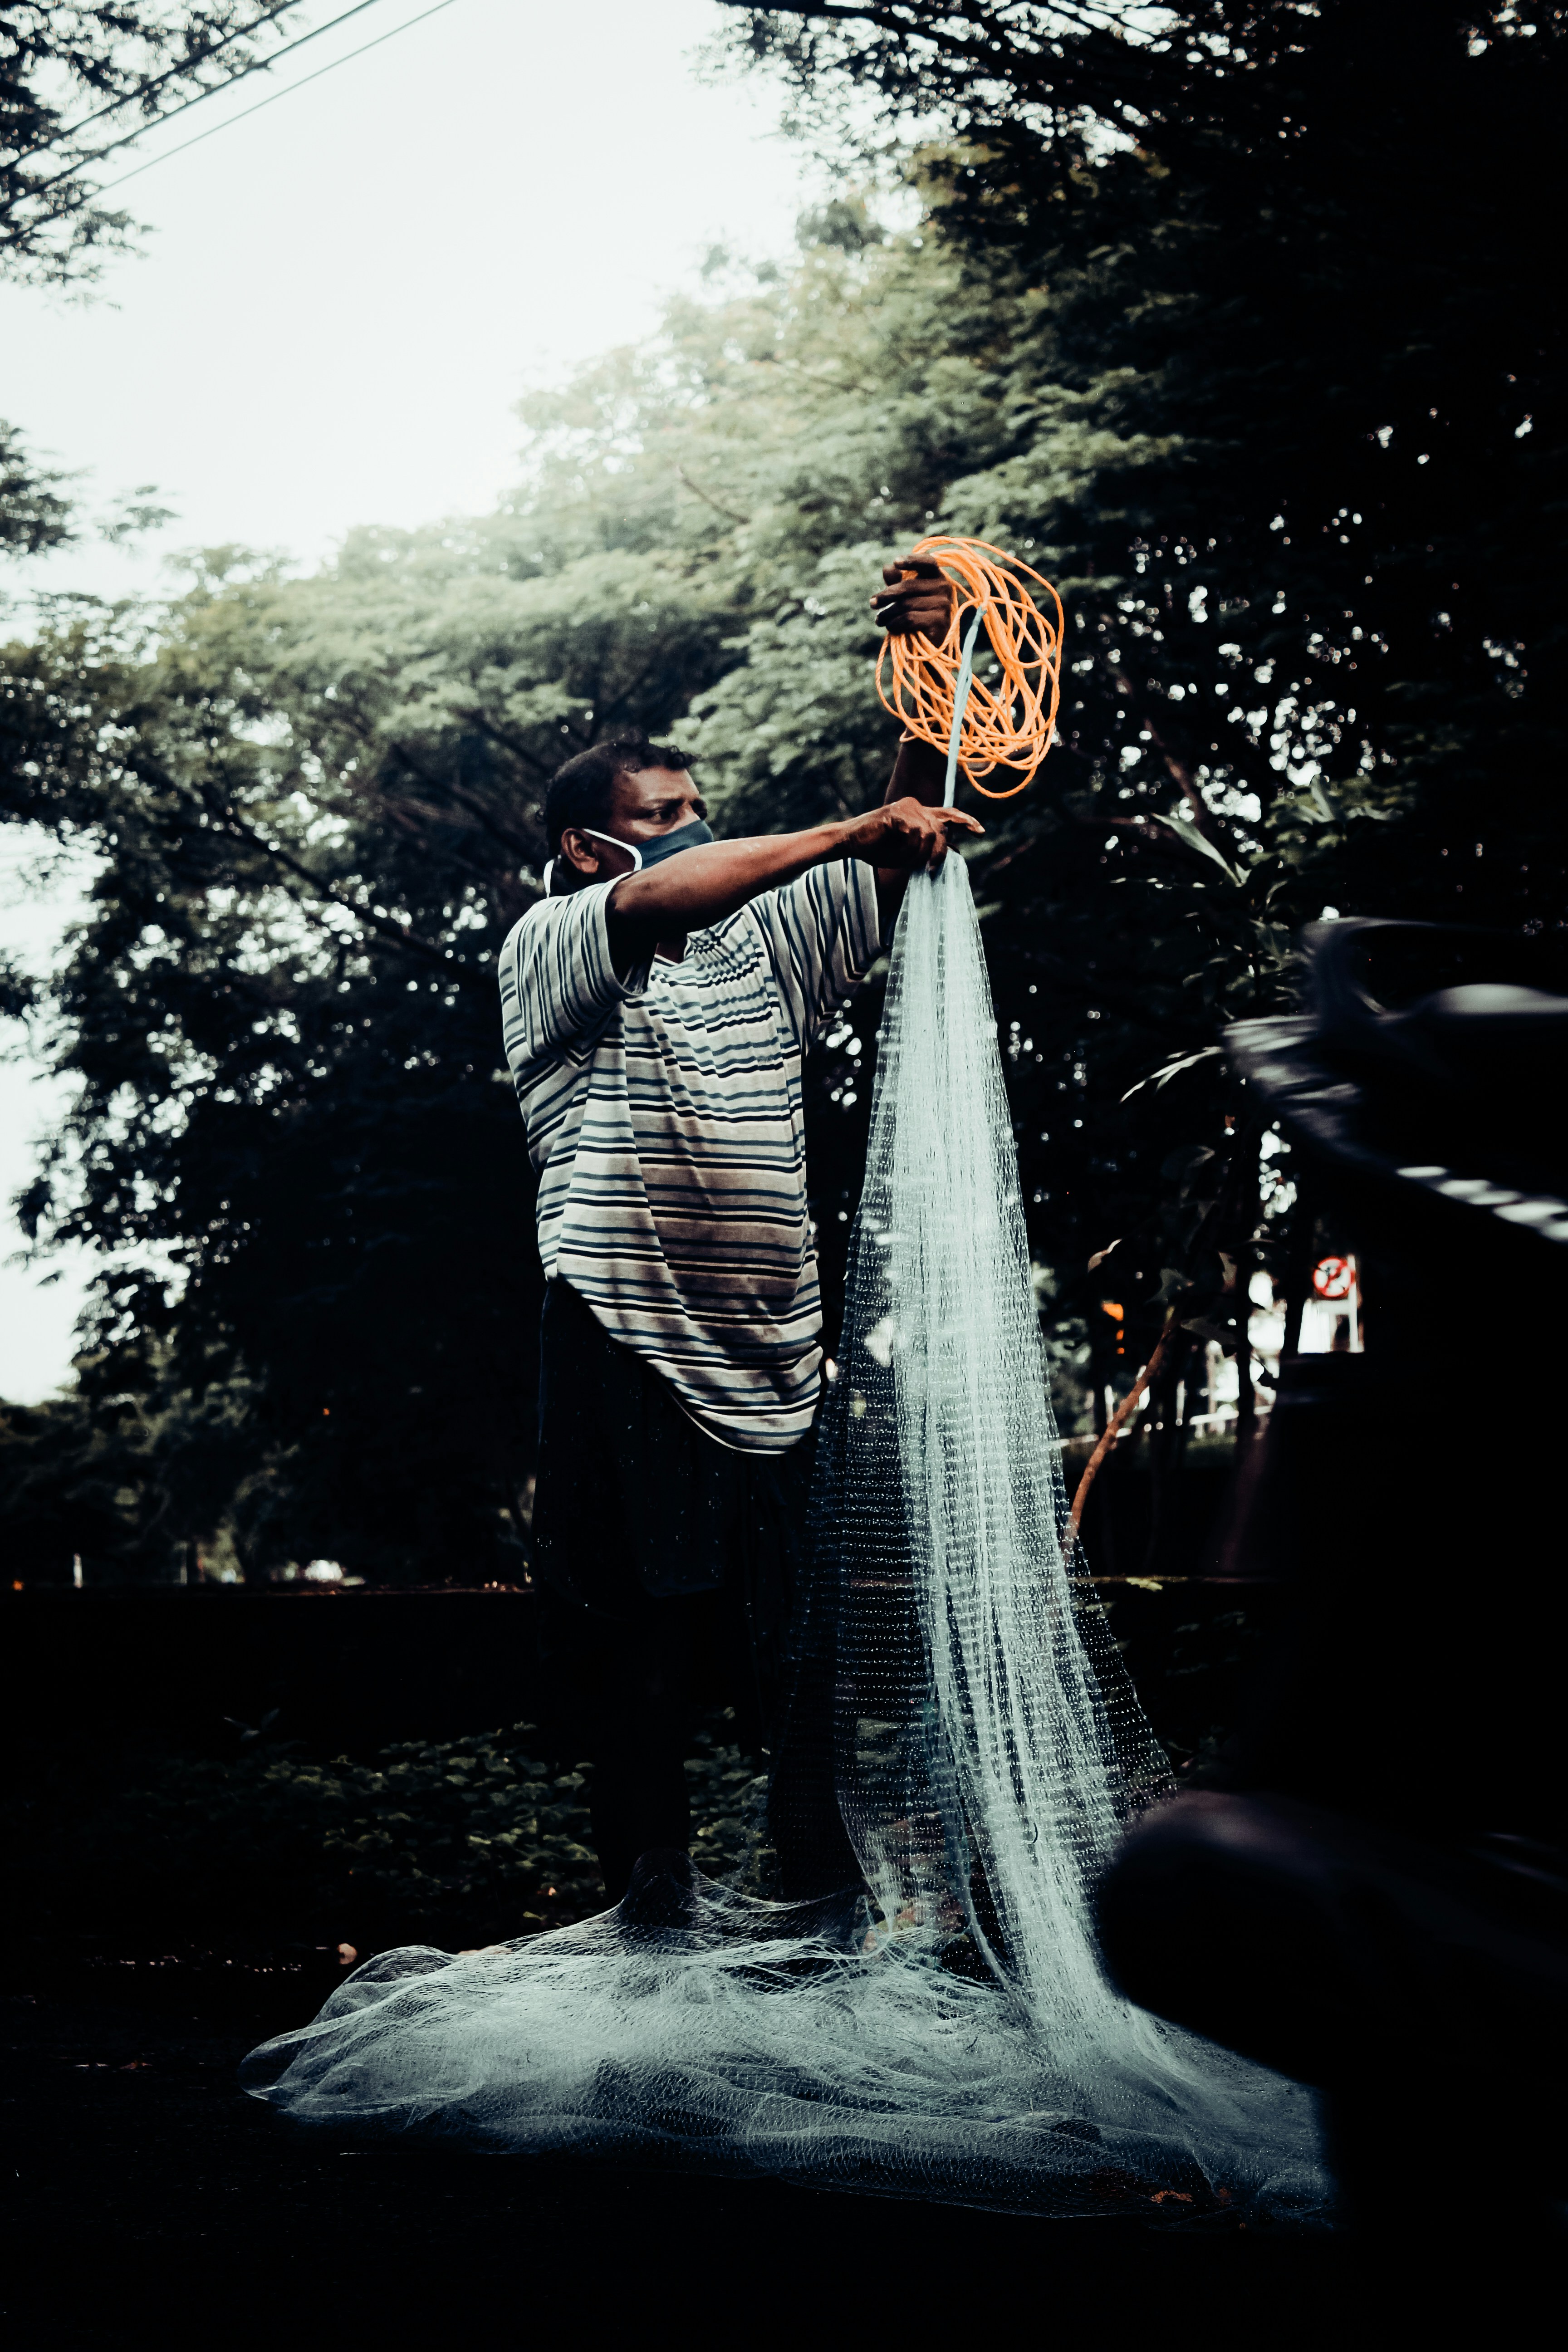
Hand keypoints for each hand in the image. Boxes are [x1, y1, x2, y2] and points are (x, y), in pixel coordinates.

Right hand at [842, 794, 982, 873]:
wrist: (850, 842)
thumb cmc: (877, 849)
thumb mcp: (909, 853)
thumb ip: (930, 849)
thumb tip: (956, 851)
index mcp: (920, 813)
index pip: (949, 814)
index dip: (965, 821)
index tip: (980, 832)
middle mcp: (916, 806)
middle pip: (942, 829)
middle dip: (939, 852)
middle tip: (930, 869)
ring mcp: (907, 807)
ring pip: (930, 834)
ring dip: (919, 854)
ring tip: (904, 860)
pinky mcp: (896, 812)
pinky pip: (915, 833)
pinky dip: (908, 849)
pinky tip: (896, 852)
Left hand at [872, 554, 955, 640]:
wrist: (931, 644)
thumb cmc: (918, 615)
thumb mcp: (906, 597)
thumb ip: (897, 581)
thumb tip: (887, 567)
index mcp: (937, 576)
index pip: (927, 562)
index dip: (911, 560)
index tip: (895, 561)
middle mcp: (943, 587)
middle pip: (908, 586)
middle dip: (886, 596)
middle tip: (872, 604)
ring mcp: (943, 604)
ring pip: (906, 604)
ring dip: (888, 614)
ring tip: (880, 620)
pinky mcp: (939, 621)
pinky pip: (909, 618)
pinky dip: (895, 623)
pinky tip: (890, 627)